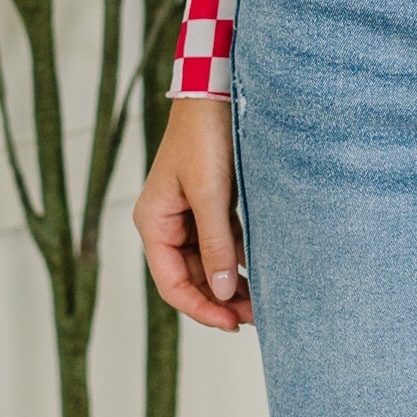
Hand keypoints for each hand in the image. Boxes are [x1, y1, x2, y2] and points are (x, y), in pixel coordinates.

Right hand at [134, 92, 248, 331]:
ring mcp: (190, 218)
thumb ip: (215, 243)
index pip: (172, 283)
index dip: (200, 308)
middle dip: (220, 301)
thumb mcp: (210, 193)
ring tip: (263, 303)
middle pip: (192, 279)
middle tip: (256, 317)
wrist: (218, 93)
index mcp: (154, 224)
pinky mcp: (212, 208)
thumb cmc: (205, 137)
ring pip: (209, 266)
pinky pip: (223, 246)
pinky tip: (261, 275)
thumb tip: (221, 292)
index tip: (231, 323)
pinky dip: (239, 262)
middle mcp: (167, 225)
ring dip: (232, 286)